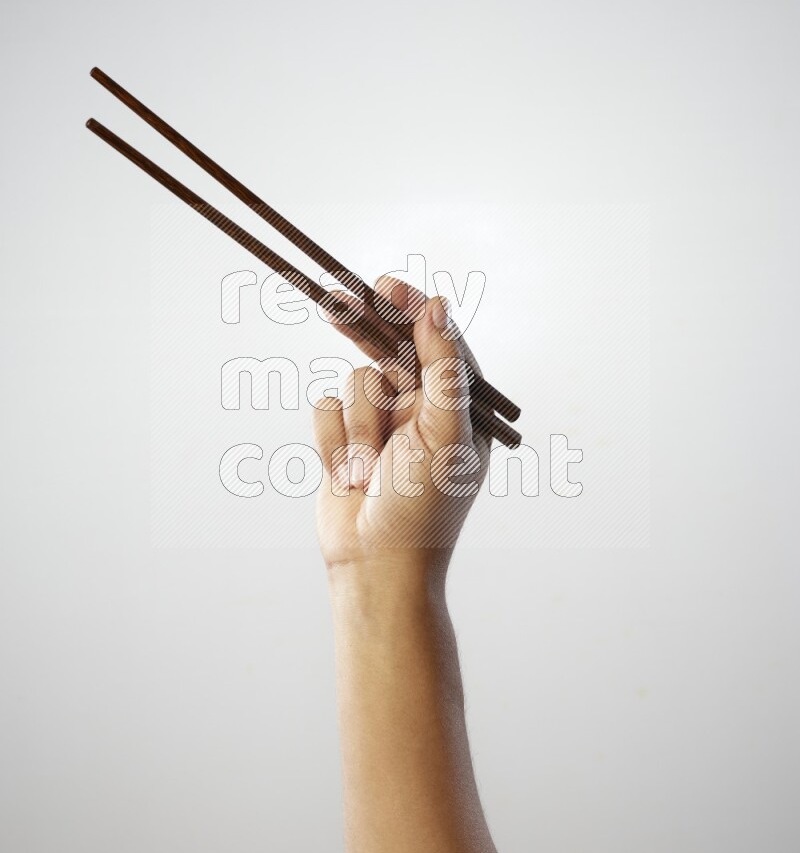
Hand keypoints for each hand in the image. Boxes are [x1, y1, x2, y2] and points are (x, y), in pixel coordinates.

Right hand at [313, 276, 489, 574]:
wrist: (374, 566)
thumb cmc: (424, 508)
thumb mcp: (445, 431)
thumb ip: (442, 366)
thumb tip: (436, 305)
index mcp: (459, 408)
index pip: (437, 342)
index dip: (411, 310)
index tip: (387, 286)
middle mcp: (421, 410)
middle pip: (389, 347)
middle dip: (365, 326)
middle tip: (338, 299)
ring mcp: (381, 424)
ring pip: (355, 380)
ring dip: (357, 426)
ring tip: (368, 470)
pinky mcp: (344, 439)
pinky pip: (325, 407)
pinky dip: (333, 440)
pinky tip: (347, 476)